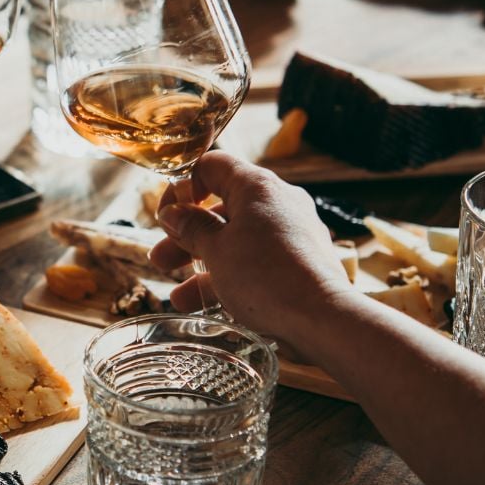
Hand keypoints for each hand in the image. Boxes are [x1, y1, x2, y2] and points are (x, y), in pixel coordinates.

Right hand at [149, 152, 347, 339]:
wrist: (322, 318)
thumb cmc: (266, 277)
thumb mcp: (216, 251)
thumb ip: (191, 228)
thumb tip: (174, 213)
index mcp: (257, 186)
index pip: (212, 165)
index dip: (183, 186)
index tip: (167, 214)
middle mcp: (278, 201)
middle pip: (222, 206)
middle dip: (188, 235)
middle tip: (161, 256)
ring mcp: (293, 231)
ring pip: (238, 238)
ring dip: (204, 262)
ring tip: (178, 294)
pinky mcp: (301, 260)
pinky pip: (258, 260)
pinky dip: (231, 277)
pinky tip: (205, 306)